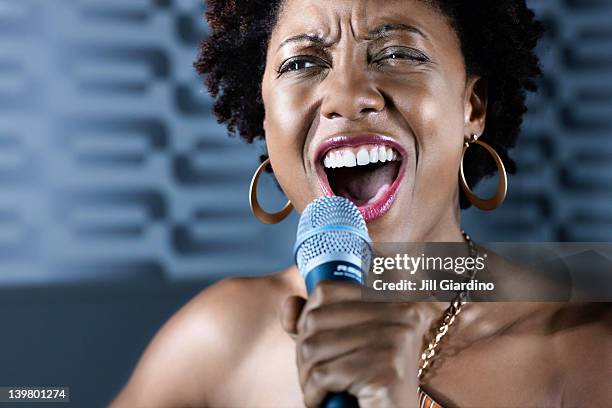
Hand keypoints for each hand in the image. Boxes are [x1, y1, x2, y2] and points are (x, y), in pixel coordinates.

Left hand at [280, 280, 430, 407]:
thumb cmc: (367, 384)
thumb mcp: (340, 345)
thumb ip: (313, 321)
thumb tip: (289, 303)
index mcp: (393, 299)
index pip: (326, 291)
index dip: (309, 320)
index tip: (318, 345)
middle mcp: (402, 313)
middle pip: (315, 319)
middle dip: (305, 353)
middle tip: (318, 375)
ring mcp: (396, 340)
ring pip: (313, 347)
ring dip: (307, 375)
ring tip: (323, 389)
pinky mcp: (387, 372)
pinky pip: (322, 375)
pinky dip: (314, 394)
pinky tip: (327, 401)